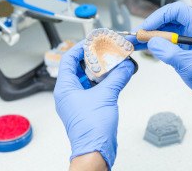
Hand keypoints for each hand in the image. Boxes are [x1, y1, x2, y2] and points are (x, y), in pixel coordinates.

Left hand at [54, 41, 134, 169]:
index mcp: (65, 88)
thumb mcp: (106, 96)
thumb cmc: (91, 129)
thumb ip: (117, 78)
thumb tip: (126, 66)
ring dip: (99, 70)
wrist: (96, 149)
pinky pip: (93, 88)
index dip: (80, 48)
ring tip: (111, 62)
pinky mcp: (87, 107)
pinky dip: (102, 82)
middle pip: (78, 68)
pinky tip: (113, 77)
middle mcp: (68, 93)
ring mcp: (77, 100)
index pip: (69, 59)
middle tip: (105, 51)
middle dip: (92, 59)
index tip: (92, 42)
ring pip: (86, 78)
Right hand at [130, 2, 191, 107]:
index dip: (158, 17)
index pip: (176, 11)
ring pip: (163, 32)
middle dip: (149, 28)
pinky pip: (164, 42)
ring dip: (147, 37)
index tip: (146, 28)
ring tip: (132, 43)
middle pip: (166, 21)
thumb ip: (170, 53)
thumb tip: (152, 42)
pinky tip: (140, 47)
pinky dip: (152, 45)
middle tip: (135, 36)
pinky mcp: (180, 48)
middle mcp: (191, 29)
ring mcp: (185, 39)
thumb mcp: (190, 65)